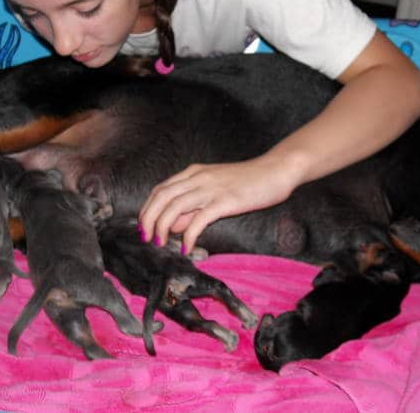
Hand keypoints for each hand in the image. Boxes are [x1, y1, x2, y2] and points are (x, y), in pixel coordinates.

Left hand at [138, 156, 296, 253]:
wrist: (275, 171)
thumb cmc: (248, 181)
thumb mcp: (215, 188)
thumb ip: (194, 205)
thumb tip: (174, 225)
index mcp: (193, 172)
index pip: (160, 190)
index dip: (147, 209)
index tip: (144, 227)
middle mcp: (198, 178)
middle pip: (161, 197)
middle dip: (148, 219)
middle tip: (146, 238)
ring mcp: (211, 188)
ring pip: (174, 207)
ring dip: (162, 227)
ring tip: (160, 244)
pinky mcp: (225, 201)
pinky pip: (199, 219)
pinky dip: (188, 235)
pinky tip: (187, 248)